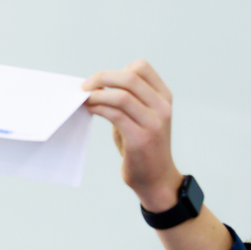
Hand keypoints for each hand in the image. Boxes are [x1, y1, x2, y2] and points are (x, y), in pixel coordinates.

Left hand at [84, 60, 184, 211]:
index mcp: (164, 98)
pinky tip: (90, 110)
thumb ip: (127, 99)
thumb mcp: (141, 117)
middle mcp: (162, 108)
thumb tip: (96, 85)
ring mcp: (154, 123)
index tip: (102, 81)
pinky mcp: (141, 139)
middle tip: (86, 86)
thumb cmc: (144, 147)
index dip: (118, 70)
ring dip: (97, 94)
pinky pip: (115, 114)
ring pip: (121, 95)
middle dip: (102, 77)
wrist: (156, 180)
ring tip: (85, 99)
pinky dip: (99, 108)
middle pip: (130, 77)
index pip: (141, 67)